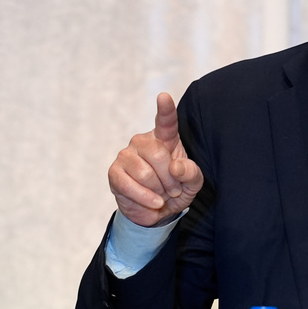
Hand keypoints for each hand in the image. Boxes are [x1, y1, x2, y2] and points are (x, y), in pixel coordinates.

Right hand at [108, 92, 203, 226]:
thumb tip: (175, 166)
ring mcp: (126, 155)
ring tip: (162, 195)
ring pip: (144, 172)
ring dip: (158, 190)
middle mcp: (143, 142)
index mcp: (166, 139)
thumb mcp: (192, 183)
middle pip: (158, 154)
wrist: (157, 211)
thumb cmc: (176, 190)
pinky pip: (129, 185)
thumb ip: (191, 173)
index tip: (164, 97)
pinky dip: (145, 198)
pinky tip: (152, 202)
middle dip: (170, 178)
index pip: (166, 122)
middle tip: (174, 189)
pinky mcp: (115, 172)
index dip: (165, 110)